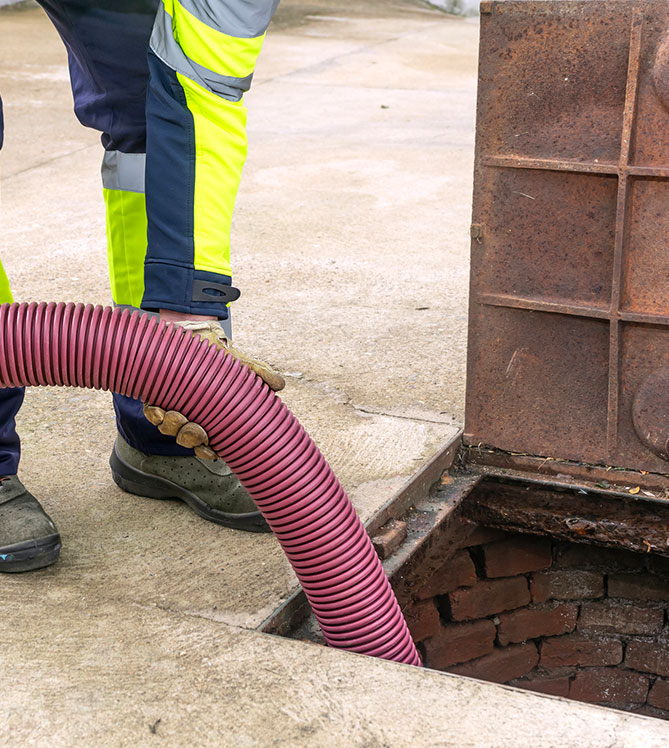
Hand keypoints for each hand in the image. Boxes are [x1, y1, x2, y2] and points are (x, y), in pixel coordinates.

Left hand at [141, 313, 284, 458]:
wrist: (195, 334)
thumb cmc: (219, 354)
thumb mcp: (241, 364)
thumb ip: (260, 374)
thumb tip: (280, 385)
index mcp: (213, 416)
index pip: (210, 444)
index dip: (208, 452)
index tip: (211, 450)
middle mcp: (193, 415)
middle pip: (188, 440)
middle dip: (190, 438)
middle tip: (195, 428)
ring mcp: (174, 407)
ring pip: (170, 429)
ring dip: (172, 427)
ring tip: (176, 415)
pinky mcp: (157, 396)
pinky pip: (152, 414)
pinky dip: (155, 415)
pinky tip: (159, 409)